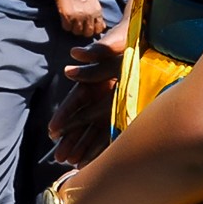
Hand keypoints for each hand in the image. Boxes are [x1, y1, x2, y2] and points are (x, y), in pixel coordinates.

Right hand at [48, 22, 126, 164]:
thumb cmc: (126, 40)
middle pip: (81, 122)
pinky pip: (112, 133)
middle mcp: (98, 97)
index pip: (74, 103)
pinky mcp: (125, 112)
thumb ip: (96, 51)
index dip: (63, 117)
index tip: (53, 131)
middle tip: (59, 157)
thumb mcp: (112, 44)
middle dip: (70, 140)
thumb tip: (73, 54)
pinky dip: (103, 146)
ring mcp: (111, 106)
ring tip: (70, 163)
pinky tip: (93, 160)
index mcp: (92, 82)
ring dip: (82, 147)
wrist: (149, 40)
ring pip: (94, 131)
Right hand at [54, 0, 106, 38]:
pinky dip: (66, 25)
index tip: (88, 27)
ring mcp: (77, 16)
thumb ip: (96, 13)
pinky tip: (65, 19)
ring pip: (77, 32)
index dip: (93, 30)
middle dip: (83, 31)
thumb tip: (100, 25)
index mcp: (97, 11)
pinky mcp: (66, 15)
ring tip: (72, 22)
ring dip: (74, 28)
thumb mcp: (94, 0)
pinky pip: (66, 28)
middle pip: (88, 33)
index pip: (99, 29)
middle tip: (79, 25)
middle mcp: (89, 15)